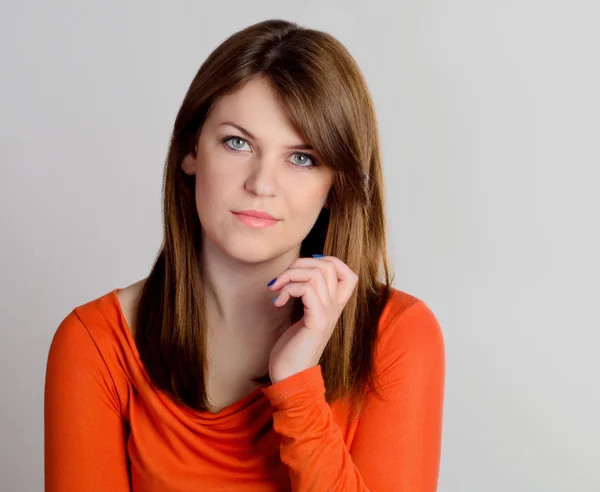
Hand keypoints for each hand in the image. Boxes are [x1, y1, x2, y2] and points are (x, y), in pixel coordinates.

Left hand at [266, 255, 358, 383]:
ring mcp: (328, 314)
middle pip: (328, 266)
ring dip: (290, 276)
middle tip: (280, 280)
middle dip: (298, 265)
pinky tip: (278, 303)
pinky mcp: (316, 322)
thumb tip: (297, 272)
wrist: (290, 377)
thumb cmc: (292, 348)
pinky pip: (306, 289)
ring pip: (316, 274)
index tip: (302, 270)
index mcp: (334, 306)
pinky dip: (288, 289)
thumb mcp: (302, 316)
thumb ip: (307, 297)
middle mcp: (335, 308)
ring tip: (276, 290)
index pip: (349, 273)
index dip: (328, 261)